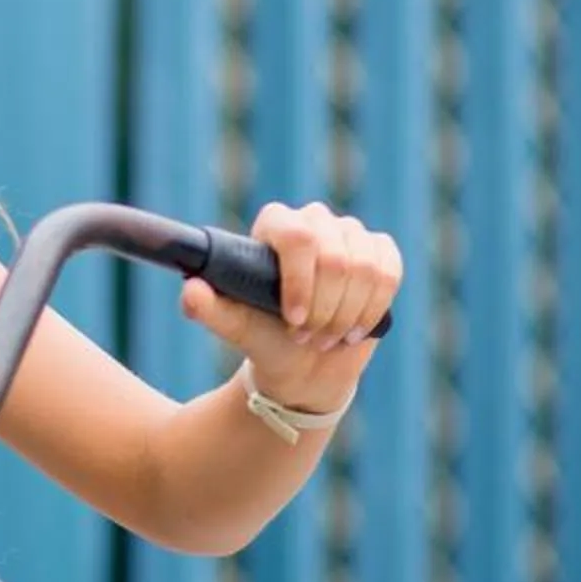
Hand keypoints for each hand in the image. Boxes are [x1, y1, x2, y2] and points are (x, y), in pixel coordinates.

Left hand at [178, 200, 402, 412]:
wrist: (304, 363)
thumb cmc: (264, 338)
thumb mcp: (234, 327)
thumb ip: (207, 309)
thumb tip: (191, 291)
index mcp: (273, 224)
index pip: (297, 237)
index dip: (300, 282)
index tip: (292, 320)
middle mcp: (313, 219)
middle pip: (335, 258)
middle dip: (324, 308)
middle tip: (306, 337)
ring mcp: (350, 233)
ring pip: (365, 269)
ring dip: (346, 314)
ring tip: (325, 337)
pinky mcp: (380, 251)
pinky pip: (389, 274)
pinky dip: (371, 310)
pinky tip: (354, 330)